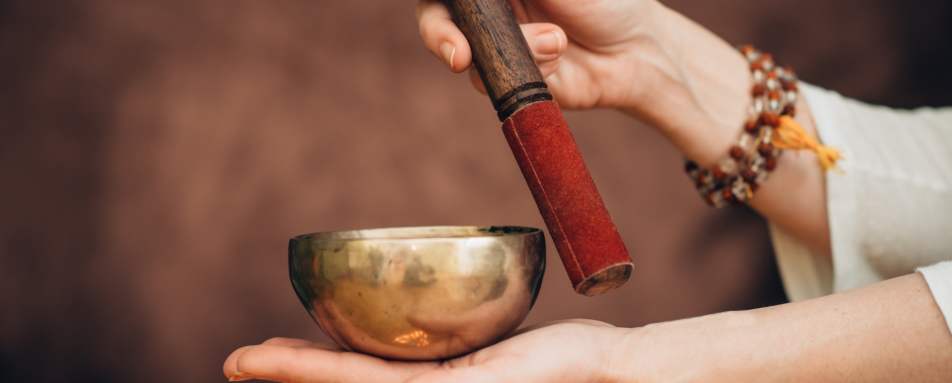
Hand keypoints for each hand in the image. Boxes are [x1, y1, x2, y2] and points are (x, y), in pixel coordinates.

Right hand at [223, 319, 628, 381]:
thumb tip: (432, 315)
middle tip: (232, 363)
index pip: (358, 377)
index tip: (273, 354)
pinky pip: (371, 378)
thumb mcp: (493, 340)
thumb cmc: (560, 354)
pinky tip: (284, 359)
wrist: (606, 370)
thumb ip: (456, 338)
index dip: (308, 370)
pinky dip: (319, 369)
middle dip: (283, 375)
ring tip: (240, 362)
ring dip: (286, 372)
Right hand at [417, 0, 655, 109]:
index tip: (441, 10)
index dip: (434, 5)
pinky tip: (558, 56)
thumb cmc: (602, 1)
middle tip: (459, 55)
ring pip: (470, 57)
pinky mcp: (513, 83)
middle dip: (442, 37)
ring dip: (512, 49)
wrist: (639, 49)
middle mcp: (490, 14)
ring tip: (556, 42)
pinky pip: (497, 83)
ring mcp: (499, 49)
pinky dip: (527, 69)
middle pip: (440, 23)